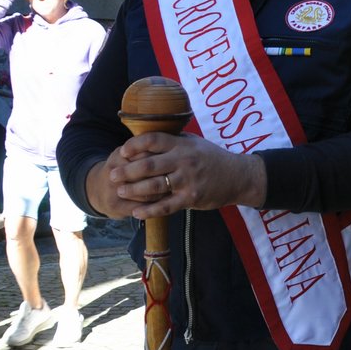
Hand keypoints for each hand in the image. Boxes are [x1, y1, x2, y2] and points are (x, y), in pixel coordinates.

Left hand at [91, 132, 267, 220]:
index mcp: (183, 145)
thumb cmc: (212, 158)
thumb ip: (173, 140)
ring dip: (134, 190)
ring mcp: (188, 180)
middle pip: (148, 165)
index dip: (135, 145)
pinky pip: (166, 206)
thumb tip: (146, 137)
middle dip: (127, 171)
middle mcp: (184, 161)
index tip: (122, 151)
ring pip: (154, 186)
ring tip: (120, 191)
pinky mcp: (192, 198)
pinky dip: (149, 210)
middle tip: (112, 175)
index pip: (153, 140)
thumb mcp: (194, 143)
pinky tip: (137, 212)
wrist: (238, 177)